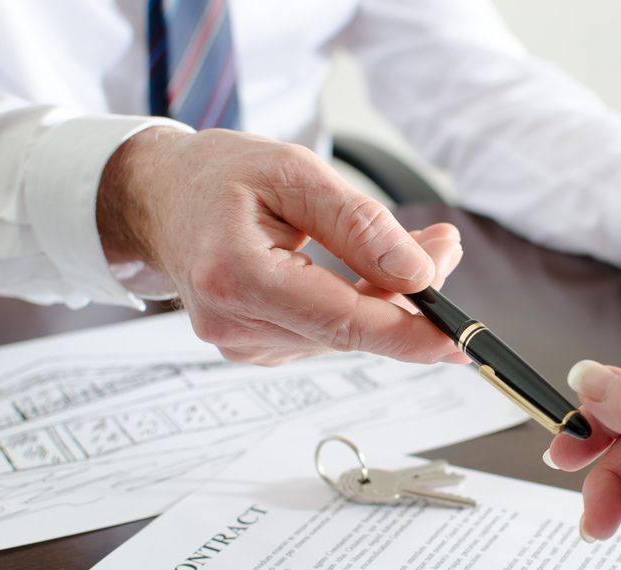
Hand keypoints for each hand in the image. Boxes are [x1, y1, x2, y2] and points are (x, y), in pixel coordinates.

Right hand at [98, 127, 466, 365]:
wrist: (162, 197)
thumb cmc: (218, 176)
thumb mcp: (294, 173)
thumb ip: (359, 224)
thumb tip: (418, 272)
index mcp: (236, 276)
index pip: (342, 322)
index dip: (408, 334)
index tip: (458, 340)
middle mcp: (234, 324)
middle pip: (351, 330)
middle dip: (409, 299)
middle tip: (443, 247)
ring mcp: (243, 342)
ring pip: (344, 335)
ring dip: (386, 298)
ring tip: (407, 247)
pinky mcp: (256, 345)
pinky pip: (326, 333)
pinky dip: (357, 305)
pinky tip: (367, 273)